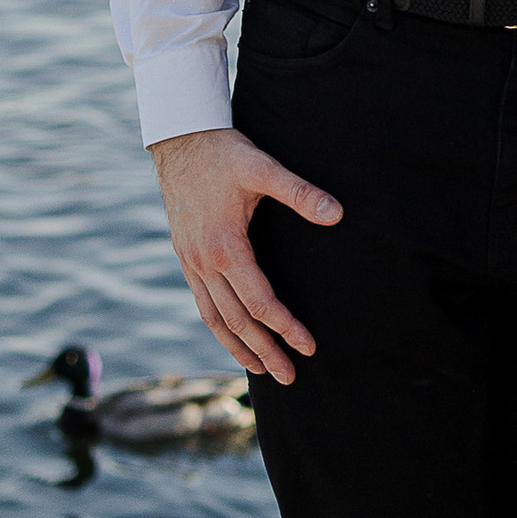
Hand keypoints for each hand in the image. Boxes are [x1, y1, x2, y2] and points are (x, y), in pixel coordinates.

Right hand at [151, 125, 341, 383]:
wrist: (179, 139)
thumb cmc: (224, 153)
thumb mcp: (263, 167)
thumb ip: (299, 192)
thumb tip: (337, 213)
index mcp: (225, 245)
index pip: (259, 302)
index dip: (285, 327)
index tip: (308, 346)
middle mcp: (204, 262)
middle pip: (237, 321)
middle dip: (265, 351)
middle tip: (290, 378)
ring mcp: (190, 262)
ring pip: (215, 319)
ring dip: (239, 348)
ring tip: (261, 371)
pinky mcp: (184, 257)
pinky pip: (202, 304)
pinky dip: (218, 328)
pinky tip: (231, 336)